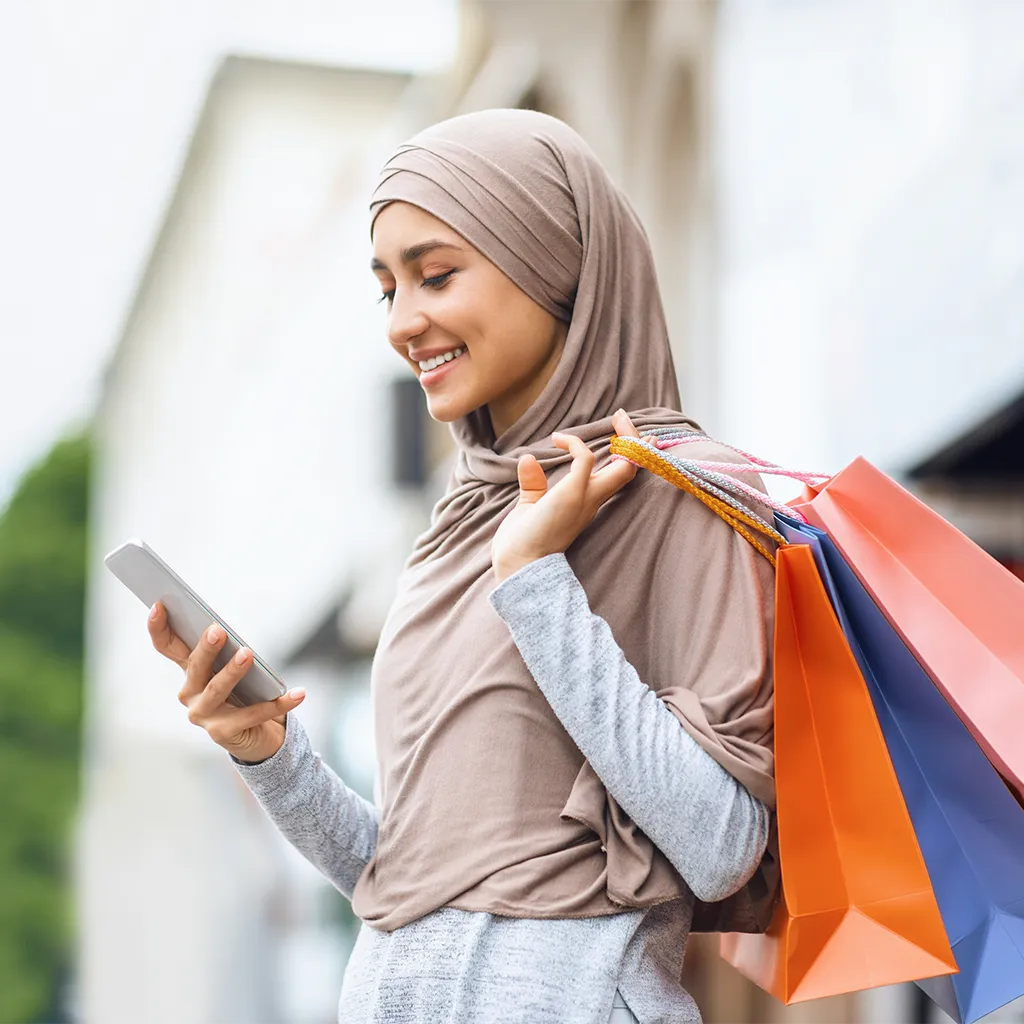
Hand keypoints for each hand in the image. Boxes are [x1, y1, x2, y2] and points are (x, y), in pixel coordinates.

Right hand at [148, 603, 306, 762]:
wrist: (257, 736)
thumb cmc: (245, 694)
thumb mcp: (233, 668)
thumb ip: (227, 651)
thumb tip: (227, 629)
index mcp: (191, 672)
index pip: (167, 647)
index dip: (159, 628)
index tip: (158, 605)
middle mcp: (190, 694)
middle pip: (195, 667)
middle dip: (205, 649)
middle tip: (217, 631)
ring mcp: (204, 715)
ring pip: (217, 690)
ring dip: (232, 671)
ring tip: (247, 654)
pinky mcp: (224, 733)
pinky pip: (255, 714)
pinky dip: (279, 703)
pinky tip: (298, 693)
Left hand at [491, 409, 641, 581]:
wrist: (518, 566)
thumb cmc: (523, 542)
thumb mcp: (531, 506)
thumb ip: (534, 484)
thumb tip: (528, 459)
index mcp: (587, 504)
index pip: (618, 478)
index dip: (627, 457)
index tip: (626, 434)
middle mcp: (592, 501)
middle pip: (630, 470)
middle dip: (636, 443)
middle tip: (625, 418)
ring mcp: (585, 498)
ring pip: (625, 466)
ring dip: (626, 438)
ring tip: (618, 417)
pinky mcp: (572, 494)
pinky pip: (585, 460)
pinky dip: (575, 444)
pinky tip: (558, 439)